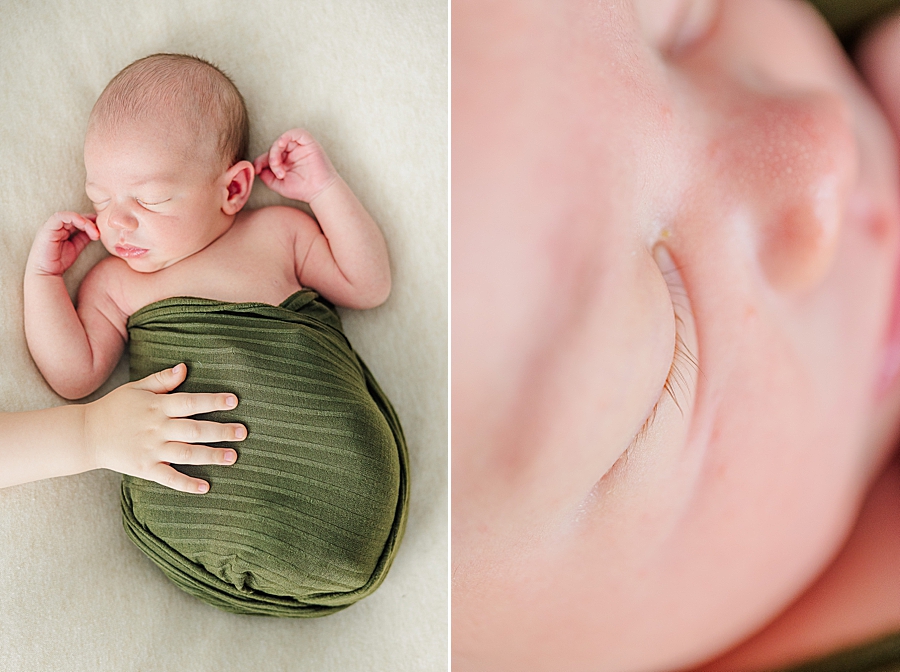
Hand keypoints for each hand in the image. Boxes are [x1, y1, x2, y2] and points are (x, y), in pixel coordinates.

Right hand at [26, 211, 99, 276]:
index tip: (102, 228)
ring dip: (84, 221)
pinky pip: (59, 217)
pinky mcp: (46, 228)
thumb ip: (84, 237)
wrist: (46, 273)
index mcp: (62, 229)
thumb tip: (96, 230)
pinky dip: (72, 217)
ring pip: (70, 216)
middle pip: (76, 217)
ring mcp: (51, 226)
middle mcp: (56, 226)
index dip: (91, 222)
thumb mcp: (76, 247)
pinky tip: (83, 224)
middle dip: (90, 222)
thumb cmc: (59, 261)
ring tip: (94, 231)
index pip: (78, 220)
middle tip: (99, 231)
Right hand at [83, 364, 246, 493]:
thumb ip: (163, 380)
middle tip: (243, 432)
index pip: (190, 402)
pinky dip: (186, 483)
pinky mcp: (145, 468)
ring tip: (233, 457)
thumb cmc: (115, 408)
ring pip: (186, 454)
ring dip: (211, 456)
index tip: (234, 401)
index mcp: (157, 407)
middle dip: (221, 431)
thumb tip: (185, 367)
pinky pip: (168, 478)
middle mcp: (157, 428)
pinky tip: (206, 487)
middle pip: (194, 429)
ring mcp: (151, 450)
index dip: (212, 401)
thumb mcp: (137, 388)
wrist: (86, 434)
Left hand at [254, 128, 338, 202]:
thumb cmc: (303, 190)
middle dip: (271, 158)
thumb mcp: (278, 184)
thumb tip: (256, 167)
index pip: (269, 155)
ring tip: (279, 165)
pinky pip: (296, 133)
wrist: (320, 192)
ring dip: (276, 151)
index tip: (258, 170)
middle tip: (277, 172)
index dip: (261, 161)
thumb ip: (266, 176)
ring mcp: (300, 147)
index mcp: (285, 161)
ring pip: (282, 140)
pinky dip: (286, 136)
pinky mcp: (309, 143)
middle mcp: (292, 152)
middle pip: (274, 147)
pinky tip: (282, 145)